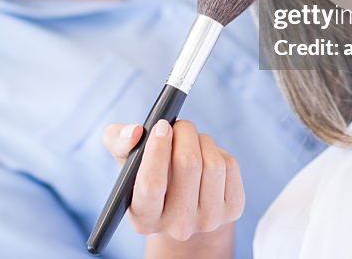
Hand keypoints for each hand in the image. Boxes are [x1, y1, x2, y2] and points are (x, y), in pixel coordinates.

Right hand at [102, 119, 244, 243]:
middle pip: (188, 165)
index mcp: (143, 218)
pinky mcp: (233, 210)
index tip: (161, 125)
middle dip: (183, 133)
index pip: (151, 185)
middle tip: (176, 125)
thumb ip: (118, 140)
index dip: (157, 150)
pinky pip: (230, 165)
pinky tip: (205, 157)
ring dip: (201, 139)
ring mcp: (208, 221)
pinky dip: (217, 150)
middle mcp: (176, 227)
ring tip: (190, 142)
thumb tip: (135, 132)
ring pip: (212, 162)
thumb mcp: (126, 159)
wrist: (182, 202)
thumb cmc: (148, 173)